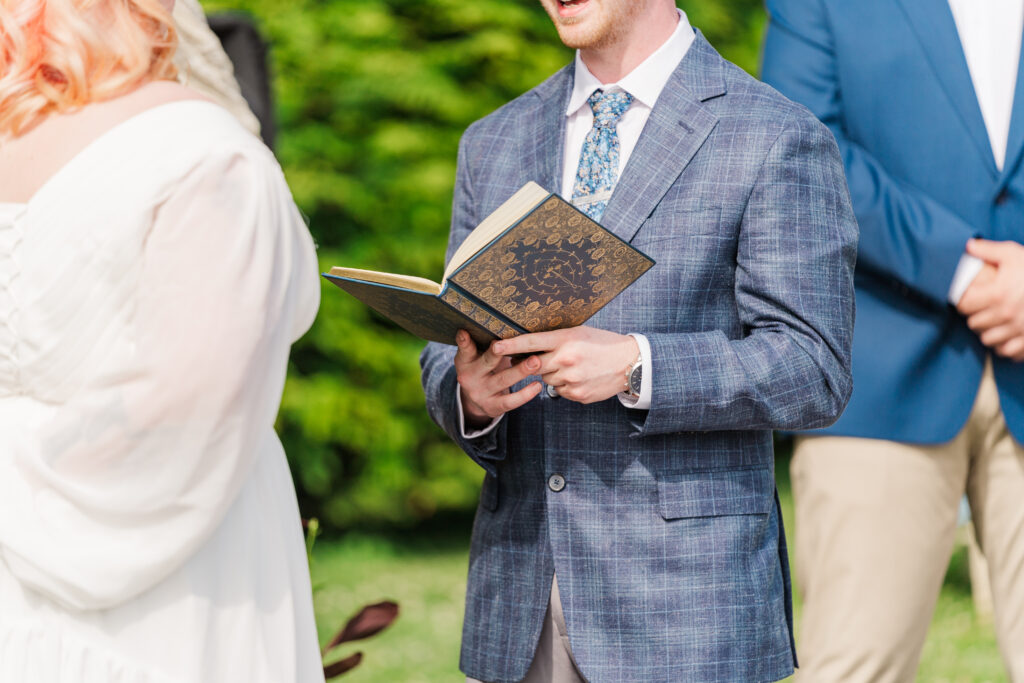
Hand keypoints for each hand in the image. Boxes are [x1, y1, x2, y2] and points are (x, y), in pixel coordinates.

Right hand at [454, 330, 542, 427]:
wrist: (476, 399)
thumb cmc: (483, 367)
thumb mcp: (476, 356)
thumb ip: (482, 342)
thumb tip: (499, 316)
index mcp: (464, 361)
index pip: (465, 349)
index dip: (464, 341)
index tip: (465, 332)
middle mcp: (469, 377)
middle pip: (487, 362)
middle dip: (498, 353)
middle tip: (511, 344)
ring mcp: (480, 393)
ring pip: (502, 380)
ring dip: (520, 371)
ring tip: (536, 361)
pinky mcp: (492, 407)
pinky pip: (510, 401)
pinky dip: (525, 394)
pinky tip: (537, 386)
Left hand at [492, 326, 638, 403]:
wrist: (630, 363)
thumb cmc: (602, 343)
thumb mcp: (579, 333)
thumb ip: (555, 339)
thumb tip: (529, 347)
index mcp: (565, 339)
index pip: (530, 342)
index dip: (510, 344)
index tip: (494, 346)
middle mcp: (566, 359)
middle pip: (532, 365)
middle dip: (531, 363)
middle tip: (536, 359)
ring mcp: (571, 379)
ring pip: (546, 379)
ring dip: (552, 374)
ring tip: (572, 366)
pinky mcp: (577, 394)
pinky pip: (560, 391)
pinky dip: (565, 385)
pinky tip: (580, 377)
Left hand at [957, 239, 1023, 360]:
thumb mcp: (1015, 254)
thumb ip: (990, 250)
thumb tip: (969, 246)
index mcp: (998, 294)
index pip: (964, 306)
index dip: (964, 302)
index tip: (969, 300)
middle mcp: (1007, 315)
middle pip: (974, 324)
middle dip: (976, 317)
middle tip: (982, 310)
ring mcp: (1019, 330)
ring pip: (988, 340)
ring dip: (988, 332)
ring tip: (994, 323)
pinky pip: (1007, 352)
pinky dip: (1005, 346)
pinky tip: (1008, 335)